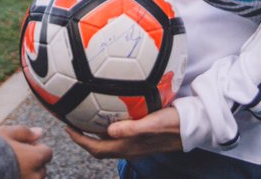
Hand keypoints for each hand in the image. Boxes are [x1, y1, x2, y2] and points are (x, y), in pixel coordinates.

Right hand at [0, 126, 51, 178]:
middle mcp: (35, 175)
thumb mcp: (7, 133)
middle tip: (15, 157)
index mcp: (36, 158)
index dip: (37, 147)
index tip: (24, 146)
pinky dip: (18, 178)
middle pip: (41, 168)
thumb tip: (39, 132)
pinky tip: (4, 174)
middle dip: (33, 163)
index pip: (47, 153)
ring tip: (9, 167)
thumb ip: (26, 132)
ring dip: (26, 173)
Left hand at [66, 106, 182, 158]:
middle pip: (99, 147)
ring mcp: (135, 143)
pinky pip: (119, 134)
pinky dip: (108, 126)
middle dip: (83, 138)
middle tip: (72, 122)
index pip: (96, 148)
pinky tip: (109, 111)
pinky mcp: (142, 135)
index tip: (67, 127)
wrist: (194, 126)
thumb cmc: (174, 123)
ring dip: (94, 133)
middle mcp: (129, 147)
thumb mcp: (153, 123)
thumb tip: (109, 130)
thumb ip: (132, 128)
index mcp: (128, 146)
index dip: (79, 140)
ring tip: (85, 116)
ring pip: (108, 142)